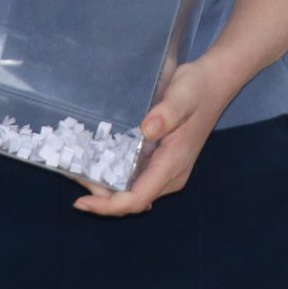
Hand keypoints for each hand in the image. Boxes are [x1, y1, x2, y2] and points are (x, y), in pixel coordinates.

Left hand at [73, 54, 238, 215]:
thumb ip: (167, 113)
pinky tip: (98, 162)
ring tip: (79, 169)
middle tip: (73, 175)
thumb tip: (147, 130)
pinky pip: (135, 179)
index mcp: (173, 164)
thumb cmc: (197, 89)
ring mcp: (167, 170)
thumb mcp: (183, 95)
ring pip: (133, 192)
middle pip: (132, 200)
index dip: (108, 206)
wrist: (214, 82)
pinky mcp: (162, 162)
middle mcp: (170, 175)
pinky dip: (115, 176)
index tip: (80, 201)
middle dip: (101, 197)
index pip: (138, 199)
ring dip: (106, 188)